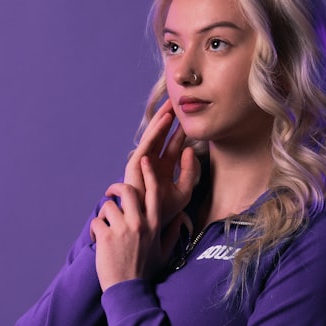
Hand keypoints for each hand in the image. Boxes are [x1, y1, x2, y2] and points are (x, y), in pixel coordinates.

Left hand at [90, 157, 190, 290]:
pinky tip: (100, 242)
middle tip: (111, 193)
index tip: (144, 160)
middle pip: (129, 190)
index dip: (149, 173)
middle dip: (118, 188)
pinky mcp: (107, 236)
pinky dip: (97, 229)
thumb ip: (173, 233)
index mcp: (155, 225)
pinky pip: (98, 221)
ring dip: (105, 215)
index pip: (154, 192)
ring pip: (110, 206)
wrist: (128, 291)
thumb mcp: (164, 253)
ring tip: (106, 228)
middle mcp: (140, 223)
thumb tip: (183, 219)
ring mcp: (123, 229)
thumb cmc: (146, 272)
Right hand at [123, 99, 200, 230]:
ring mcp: (143, 163)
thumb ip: (189, 172)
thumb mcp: (184, 191)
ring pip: (153, 137)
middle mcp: (152, 163)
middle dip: (168, 120)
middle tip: (176, 102)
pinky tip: (164, 121)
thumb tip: (190, 150)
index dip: (180, 131)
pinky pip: (147, 144)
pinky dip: (155, 132)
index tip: (189, 116)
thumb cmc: (164, 211)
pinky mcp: (135, 165)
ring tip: (170, 105)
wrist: (149, 223)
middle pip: (161, 136)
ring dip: (161, 120)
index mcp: (163, 168)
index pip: (173, 145)